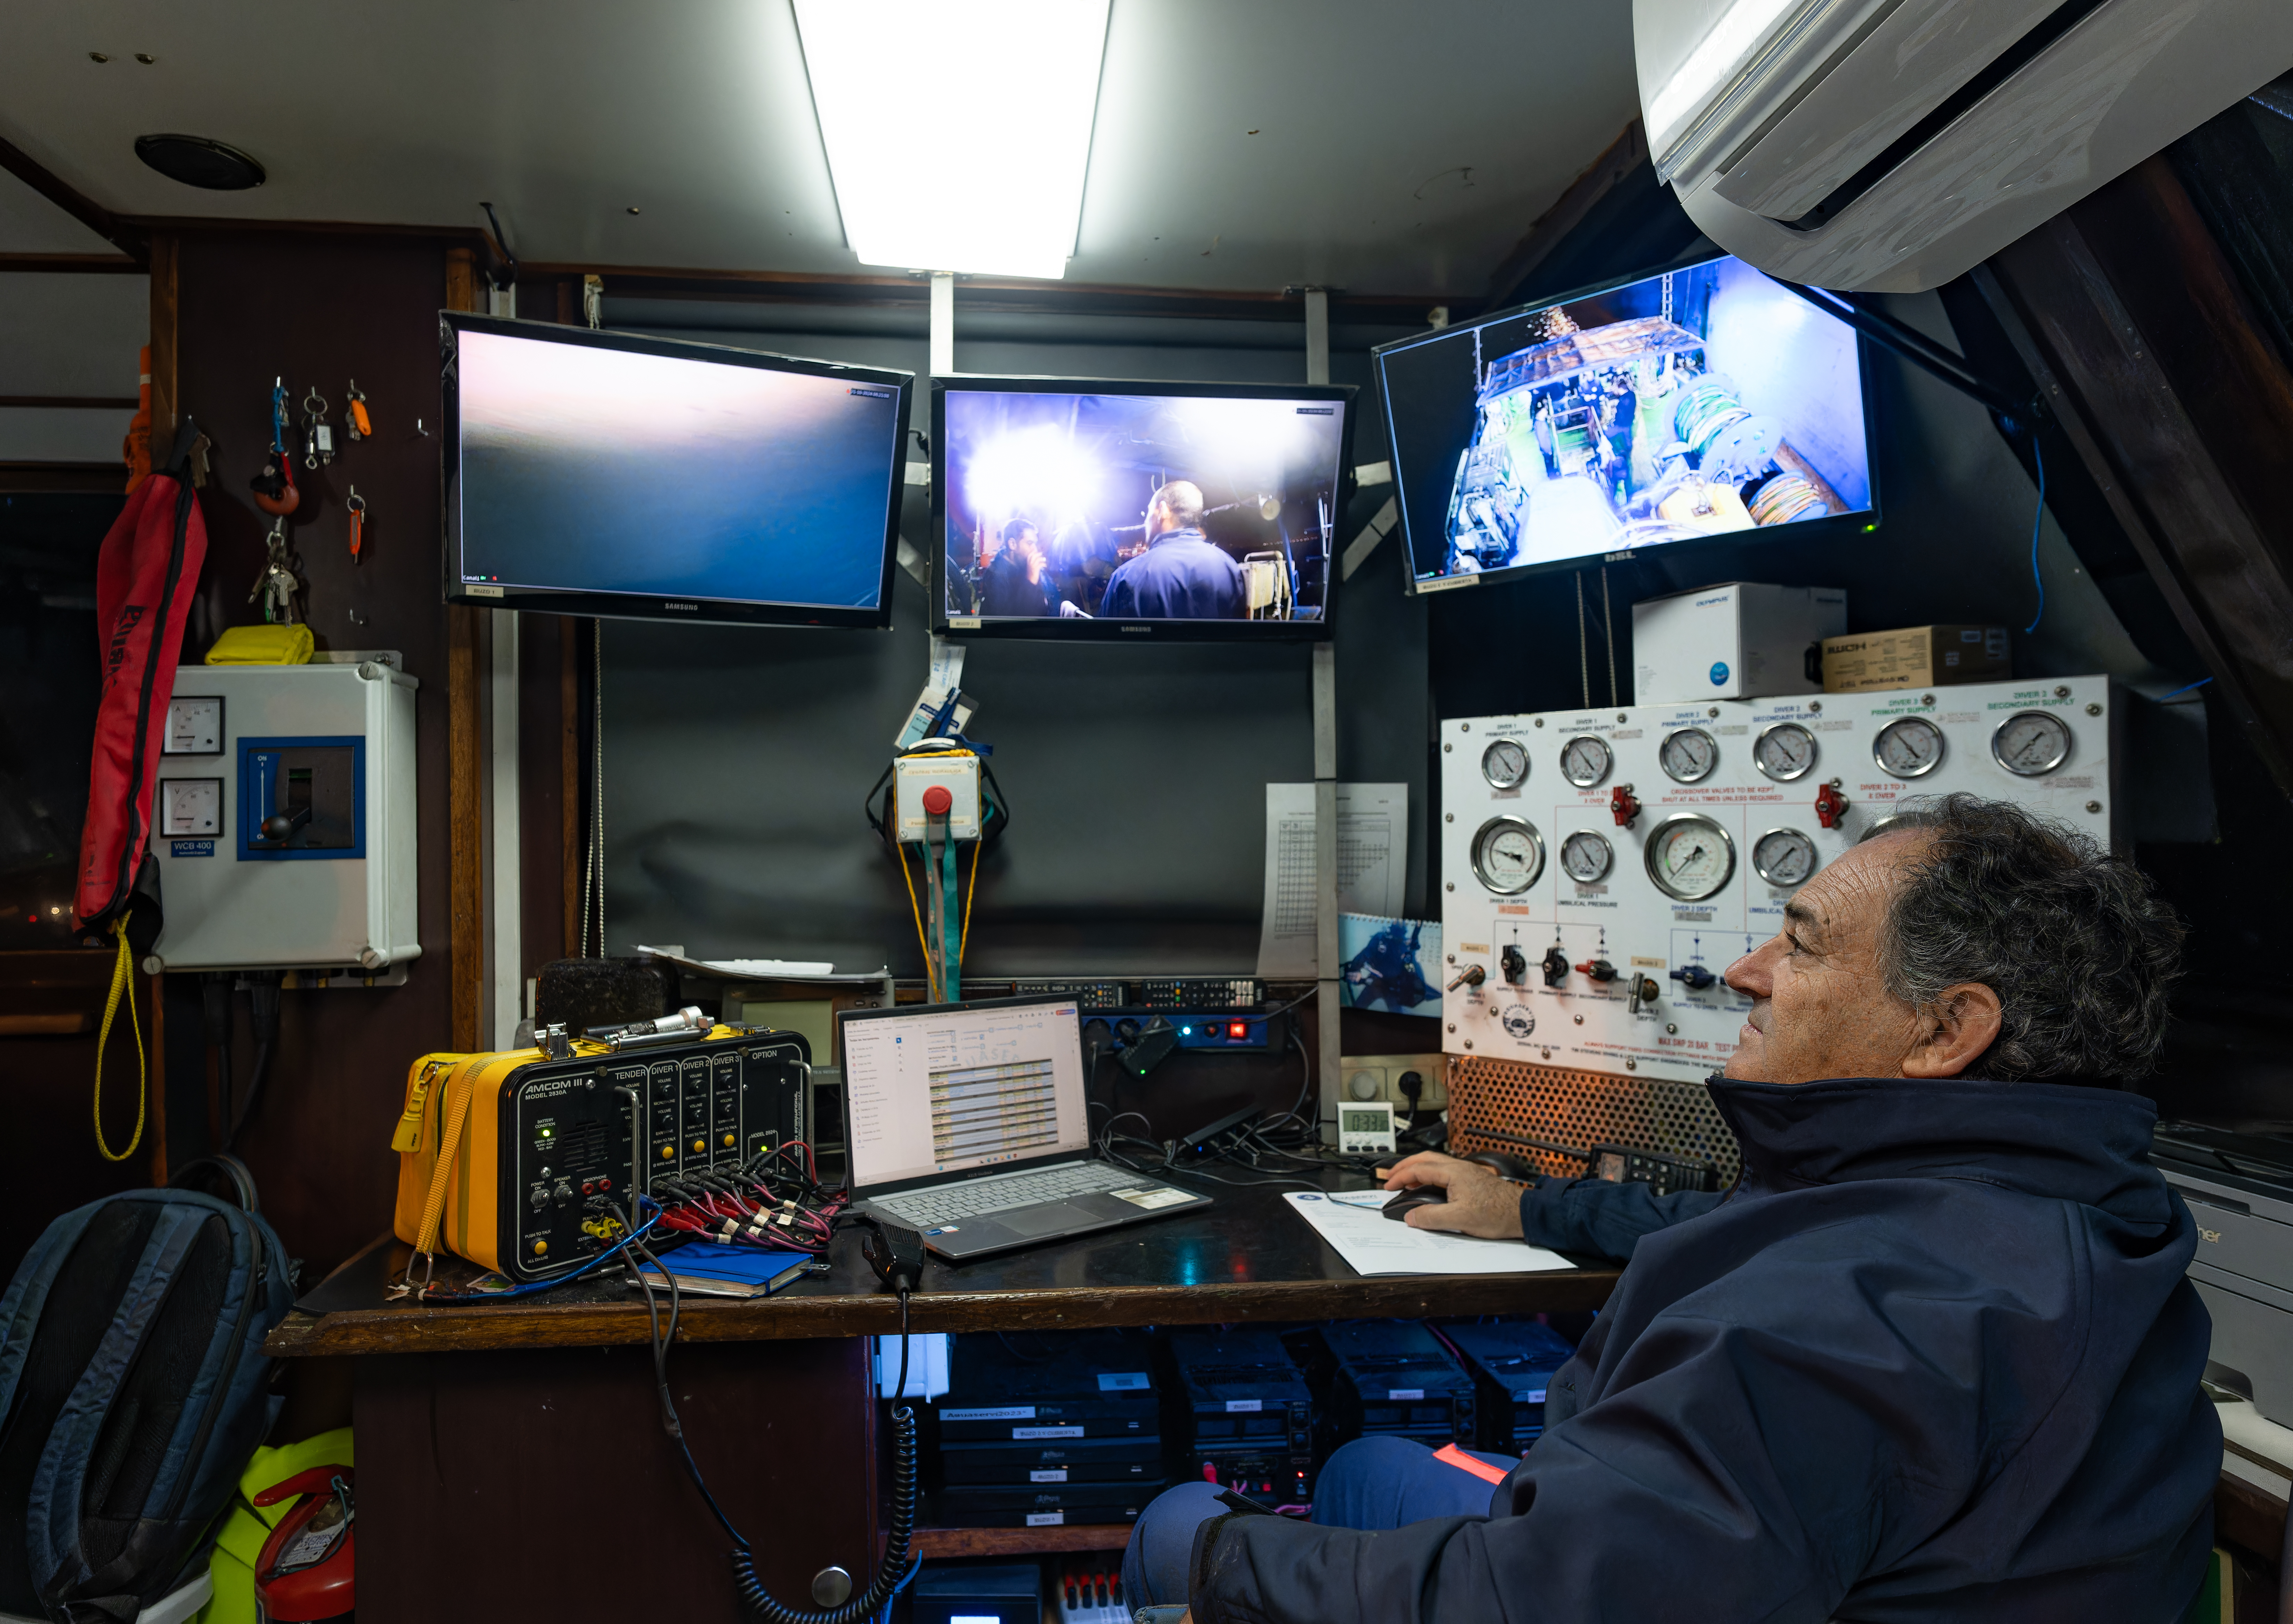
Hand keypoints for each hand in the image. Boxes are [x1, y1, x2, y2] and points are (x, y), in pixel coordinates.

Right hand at [1373, 1151, 1525, 1238]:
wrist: (1523, 1213)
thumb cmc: (1498, 1214)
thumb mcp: (1460, 1220)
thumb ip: (1432, 1217)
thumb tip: (1411, 1217)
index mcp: (1454, 1172)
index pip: (1419, 1168)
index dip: (1400, 1176)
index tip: (1388, 1185)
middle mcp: (1459, 1168)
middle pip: (1425, 1158)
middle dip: (1404, 1166)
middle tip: (1390, 1176)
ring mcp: (1466, 1173)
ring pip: (1435, 1164)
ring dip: (1417, 1170)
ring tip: (1405, 1181)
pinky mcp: (1472, 1180)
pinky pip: (1444, 1172)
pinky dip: (1429, 1176)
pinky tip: (1429, 1188)